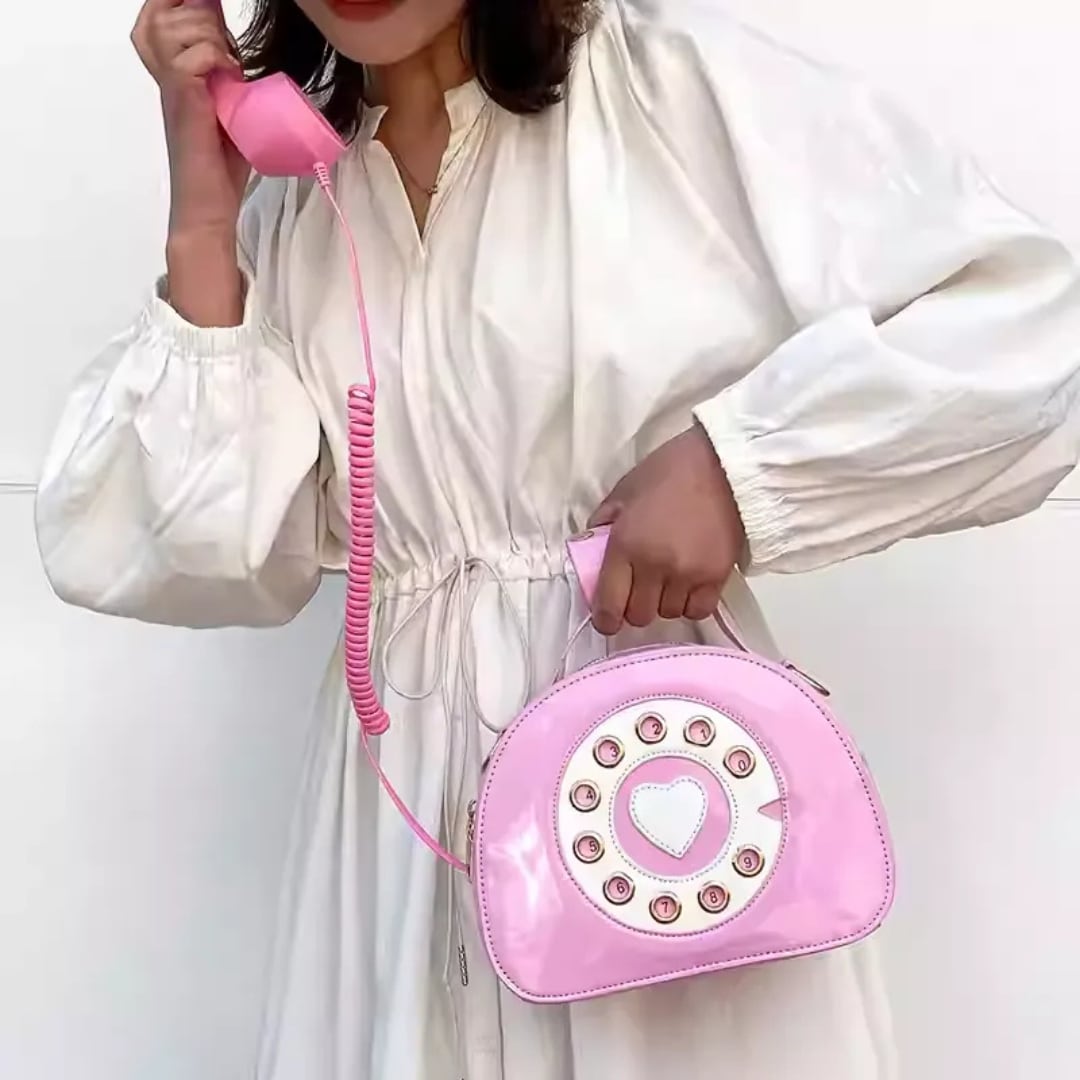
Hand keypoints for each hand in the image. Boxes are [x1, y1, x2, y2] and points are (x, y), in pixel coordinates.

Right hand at [132, 0, 248, 239]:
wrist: (209, 203)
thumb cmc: (219, 158)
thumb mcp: (224, 97)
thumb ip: (220, 63)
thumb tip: (227, 31)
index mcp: (165, 61)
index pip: (162, 5)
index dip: (187, 4)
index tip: (217, 30)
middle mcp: (159, 65)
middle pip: (167, 5)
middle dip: (205, 18)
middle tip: (226, 59)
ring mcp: (168, 79)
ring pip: (189, 24)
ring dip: (217, 42)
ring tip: (228, 75)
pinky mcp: (180, 95)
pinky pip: (201, 53)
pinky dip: (222, 62)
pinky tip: (230, 83)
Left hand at [587, 426, 745, 634]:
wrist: (724, 466)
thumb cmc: (669, 472)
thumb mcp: (623, 492)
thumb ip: (602, 526)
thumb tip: (591, 553)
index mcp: (625, 545)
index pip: (609, 605)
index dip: (605, 619)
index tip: (607, 618)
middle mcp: (655, 566)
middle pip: (639, 616)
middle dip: (635, 607)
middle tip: (639, 589)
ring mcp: (688, 574)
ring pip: (669, 614)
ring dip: (664, 602)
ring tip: (668, 579)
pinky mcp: (716, 577)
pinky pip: (698, 610)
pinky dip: (690, 603)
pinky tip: (689, 585)